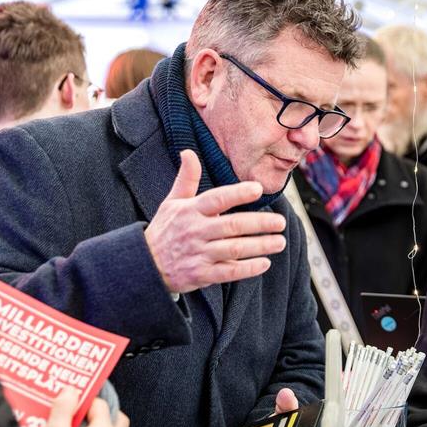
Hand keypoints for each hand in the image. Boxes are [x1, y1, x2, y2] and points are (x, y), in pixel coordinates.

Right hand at [145, 149, 286, 293]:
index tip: (258, 188)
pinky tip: (264, 263)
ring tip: (279, 242)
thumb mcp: (171, 203)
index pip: (217, 199)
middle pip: (232, 225)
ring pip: (234, 249)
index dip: (238, 193)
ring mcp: (198, 254)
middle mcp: (195, 231)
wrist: (145, 265)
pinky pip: (228, 272)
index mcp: (190, 211)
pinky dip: (248, 269)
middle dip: (260, 223)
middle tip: (280, 222)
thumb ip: (186, 179)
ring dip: (260, 246)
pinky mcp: (201, 274)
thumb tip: (188, 152)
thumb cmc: (165, 230)